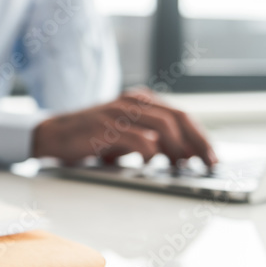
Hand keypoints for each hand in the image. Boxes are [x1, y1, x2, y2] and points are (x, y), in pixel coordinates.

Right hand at [31, 89, 217, 166]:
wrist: (54, 135)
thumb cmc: (91, 137)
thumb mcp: (124, 133)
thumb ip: (151, 137)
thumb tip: (185, 155)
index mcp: (139, 100)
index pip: (181, 114)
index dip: (200, 136)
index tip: (212, 156)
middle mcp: (132, 101)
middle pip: (178, 118)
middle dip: (198, 142)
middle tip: (208, 163)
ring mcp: (118, 113)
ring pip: (163, 127)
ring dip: (178, 149)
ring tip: (181, 166)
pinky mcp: (105, 128)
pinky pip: (139, 139)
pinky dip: (151, 152)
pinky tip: (152, 162)